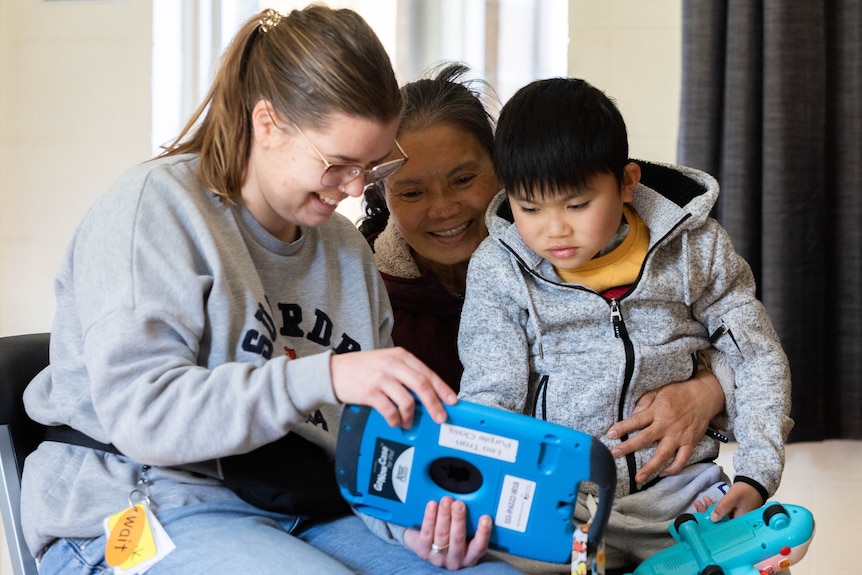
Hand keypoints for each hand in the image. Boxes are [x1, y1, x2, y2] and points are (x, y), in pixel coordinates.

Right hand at [330, 347, 456, 427]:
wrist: (333, 371)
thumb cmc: (362, 368)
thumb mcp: (386, 361)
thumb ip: (406, 373)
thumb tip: (428, 394)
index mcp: (400, 356)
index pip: (428, 373)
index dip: (442, 389)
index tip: (452, 401)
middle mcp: (392, 364)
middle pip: (422, 386)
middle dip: (434, 404)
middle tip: (440, 418)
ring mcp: (380, 378)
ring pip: (407, 401)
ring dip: (412, 416)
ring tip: (409, 422)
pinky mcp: (370, 392)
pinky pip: (389, 410)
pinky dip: (395, 420)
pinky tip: (394, 422)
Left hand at [403, 497, 492, 569]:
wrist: (428, 550)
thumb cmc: (451, 539)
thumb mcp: (464, 536)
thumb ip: (470, 522)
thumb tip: (476, 501)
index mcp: (470, 555)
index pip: (479, 547)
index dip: (484, 533)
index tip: (486, 518)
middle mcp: (455, 558)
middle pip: (457, 538)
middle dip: (459, 519)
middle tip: (459, 504)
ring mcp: (438, 556)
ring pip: (442, 534)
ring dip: (444, 516)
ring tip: (446, 501)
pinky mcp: (423, 551)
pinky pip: (427, 533)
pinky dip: (430, 518)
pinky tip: (432, 506)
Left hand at [606, 370, 724, 482]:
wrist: (705, 395)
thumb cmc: (679, 392)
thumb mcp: (660, 390)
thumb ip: (645, 401)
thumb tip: (632, 413)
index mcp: (657, 411)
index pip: (636, 420)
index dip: (622, 428)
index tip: (610, 434)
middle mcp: (667, 425)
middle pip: (645, 439)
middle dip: (628, 447)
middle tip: (614, 454)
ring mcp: (679, 436)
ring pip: (663, 455)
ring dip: (650, 468)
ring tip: (638, 478)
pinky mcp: (690, 443)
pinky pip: (682, 460)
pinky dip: (673, 469)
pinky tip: (662, 473)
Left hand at [694, 482, 762, 520]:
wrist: (754, 482)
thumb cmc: (747, 489)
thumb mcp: (733, 497)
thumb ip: (723, 507)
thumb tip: (713, 519)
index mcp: (741, 523)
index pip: (724, 529)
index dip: (712, 525)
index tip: (701, 520)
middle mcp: (739, 523)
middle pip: (721, 523)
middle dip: (707, 516)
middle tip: (698, 507)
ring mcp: (737, 517)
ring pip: (721, 517)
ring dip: (710, 510)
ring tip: (699, 503)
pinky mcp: (735, 513)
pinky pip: (723, 512)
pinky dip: (715, 508)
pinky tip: (708, 502)